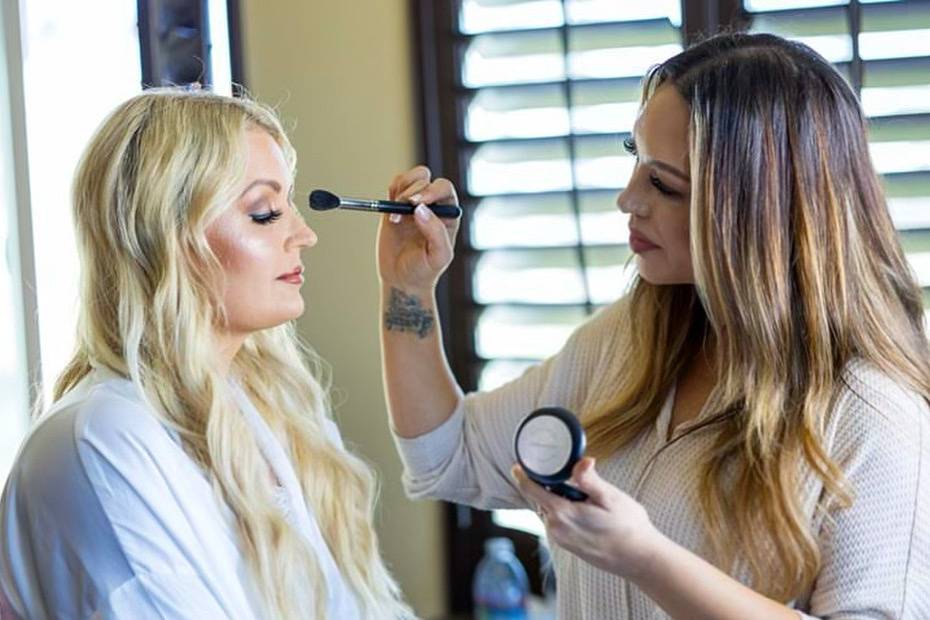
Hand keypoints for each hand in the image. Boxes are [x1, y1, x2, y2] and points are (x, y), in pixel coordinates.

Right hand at [378, 166, 460, 291]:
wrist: (401, 279)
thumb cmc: (424, 270)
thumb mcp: (437, 257)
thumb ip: (435, 233)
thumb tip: (421, 209)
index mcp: (448, 214)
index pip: (444, 189)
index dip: (431, 190)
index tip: (417, 203)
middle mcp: (433, 205)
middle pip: (425, 179)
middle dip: (413, 191)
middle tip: (404, 208)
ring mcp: (414, 203)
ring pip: (411, 178)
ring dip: (401, 190)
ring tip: (395, 216)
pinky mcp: (396, 204)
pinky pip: (395, 185)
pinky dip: (391, 191)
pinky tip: (390, 210)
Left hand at [512, 458, 661, 578]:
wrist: (640, 559)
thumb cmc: (628, 527)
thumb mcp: (610, 498)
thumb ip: (590, 480)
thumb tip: (580, 461)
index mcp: (562, 514)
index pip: (531, 491)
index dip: (523, 476)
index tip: (518, 464)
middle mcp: (556, 529)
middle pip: (541, 499)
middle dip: (550, 486)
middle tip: (569, 476)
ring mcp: (561, 540)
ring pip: (550, 511)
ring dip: (559, 500)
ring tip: (584, 497)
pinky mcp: (569, 546)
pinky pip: (558, 523)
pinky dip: (565, 512)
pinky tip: (585, 511)